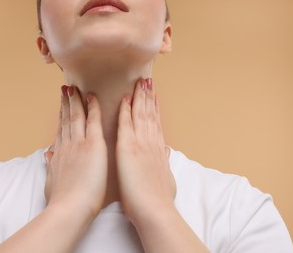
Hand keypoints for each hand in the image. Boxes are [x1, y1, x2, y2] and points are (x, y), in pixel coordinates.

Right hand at [45, 86, 107, 216]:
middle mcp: (67, 145)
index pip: (61, 131)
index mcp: (59, 155)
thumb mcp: (51, 181)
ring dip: (75, 100)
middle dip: (65, 104)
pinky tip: (92, 96)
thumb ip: (51, 166)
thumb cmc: (62, 201)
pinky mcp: (93, 144)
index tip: (61, 107)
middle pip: (66, 120)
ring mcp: (79, 143)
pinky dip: (92, 107)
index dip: (61, 117)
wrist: (69, 208)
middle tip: (65, 90)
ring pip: (76, 116)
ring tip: (73, 87)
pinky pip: (92, 120)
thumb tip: (48, 155)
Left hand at [116, 78, 175, 222]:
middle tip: (148, 81)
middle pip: (150, 114)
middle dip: (149, 96)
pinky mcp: (128, 148)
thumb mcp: (166, 178)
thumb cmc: (159, 200)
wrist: (155, 210)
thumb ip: (164, 162)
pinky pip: (126, 124)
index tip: (154, 96)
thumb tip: (166, 152)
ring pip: (140, 114)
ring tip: (141, 82)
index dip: (155, 108)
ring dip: (140, 97)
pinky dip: (126, 110)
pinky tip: (125, 98)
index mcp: (158, 150)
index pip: (156, 124)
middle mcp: (151, 143)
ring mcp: (141, 143)